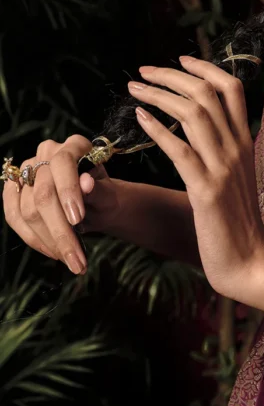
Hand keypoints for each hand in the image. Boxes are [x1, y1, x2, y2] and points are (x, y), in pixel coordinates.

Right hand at [2, 135, 120, 274]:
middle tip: (77, 259)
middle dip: (60, 231)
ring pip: (27, 211)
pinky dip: (33, 240)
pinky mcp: (13, 190)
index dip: (68, 191)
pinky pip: (14, 218)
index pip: (63, 162)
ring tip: (70, 260)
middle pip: (43, 193)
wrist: (96, 203)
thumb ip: (99, 189)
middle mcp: (46, 153)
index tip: (79, 219)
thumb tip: (87, 183)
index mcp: (73, 145)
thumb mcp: (109, 193)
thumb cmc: (104, 195)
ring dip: (48, 241)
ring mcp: (27, 171)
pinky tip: (53, 252)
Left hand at [128, 56, 263, 301]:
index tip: (180, 58)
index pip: (231, 88)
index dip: (205, 68)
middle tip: (143, 71)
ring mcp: (222, 168)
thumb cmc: (237, 222)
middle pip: (207, 93)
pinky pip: (180, 150)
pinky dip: (158, 130)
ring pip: (193, 114)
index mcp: (245, 142)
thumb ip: (223, 150)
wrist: (249, 261)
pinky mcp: (206, 191)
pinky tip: (140, 119)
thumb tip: (204, 130)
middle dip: (173, 75)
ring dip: (159, 95)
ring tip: (134, 88)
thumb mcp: (237, 176)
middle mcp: (236, 148)